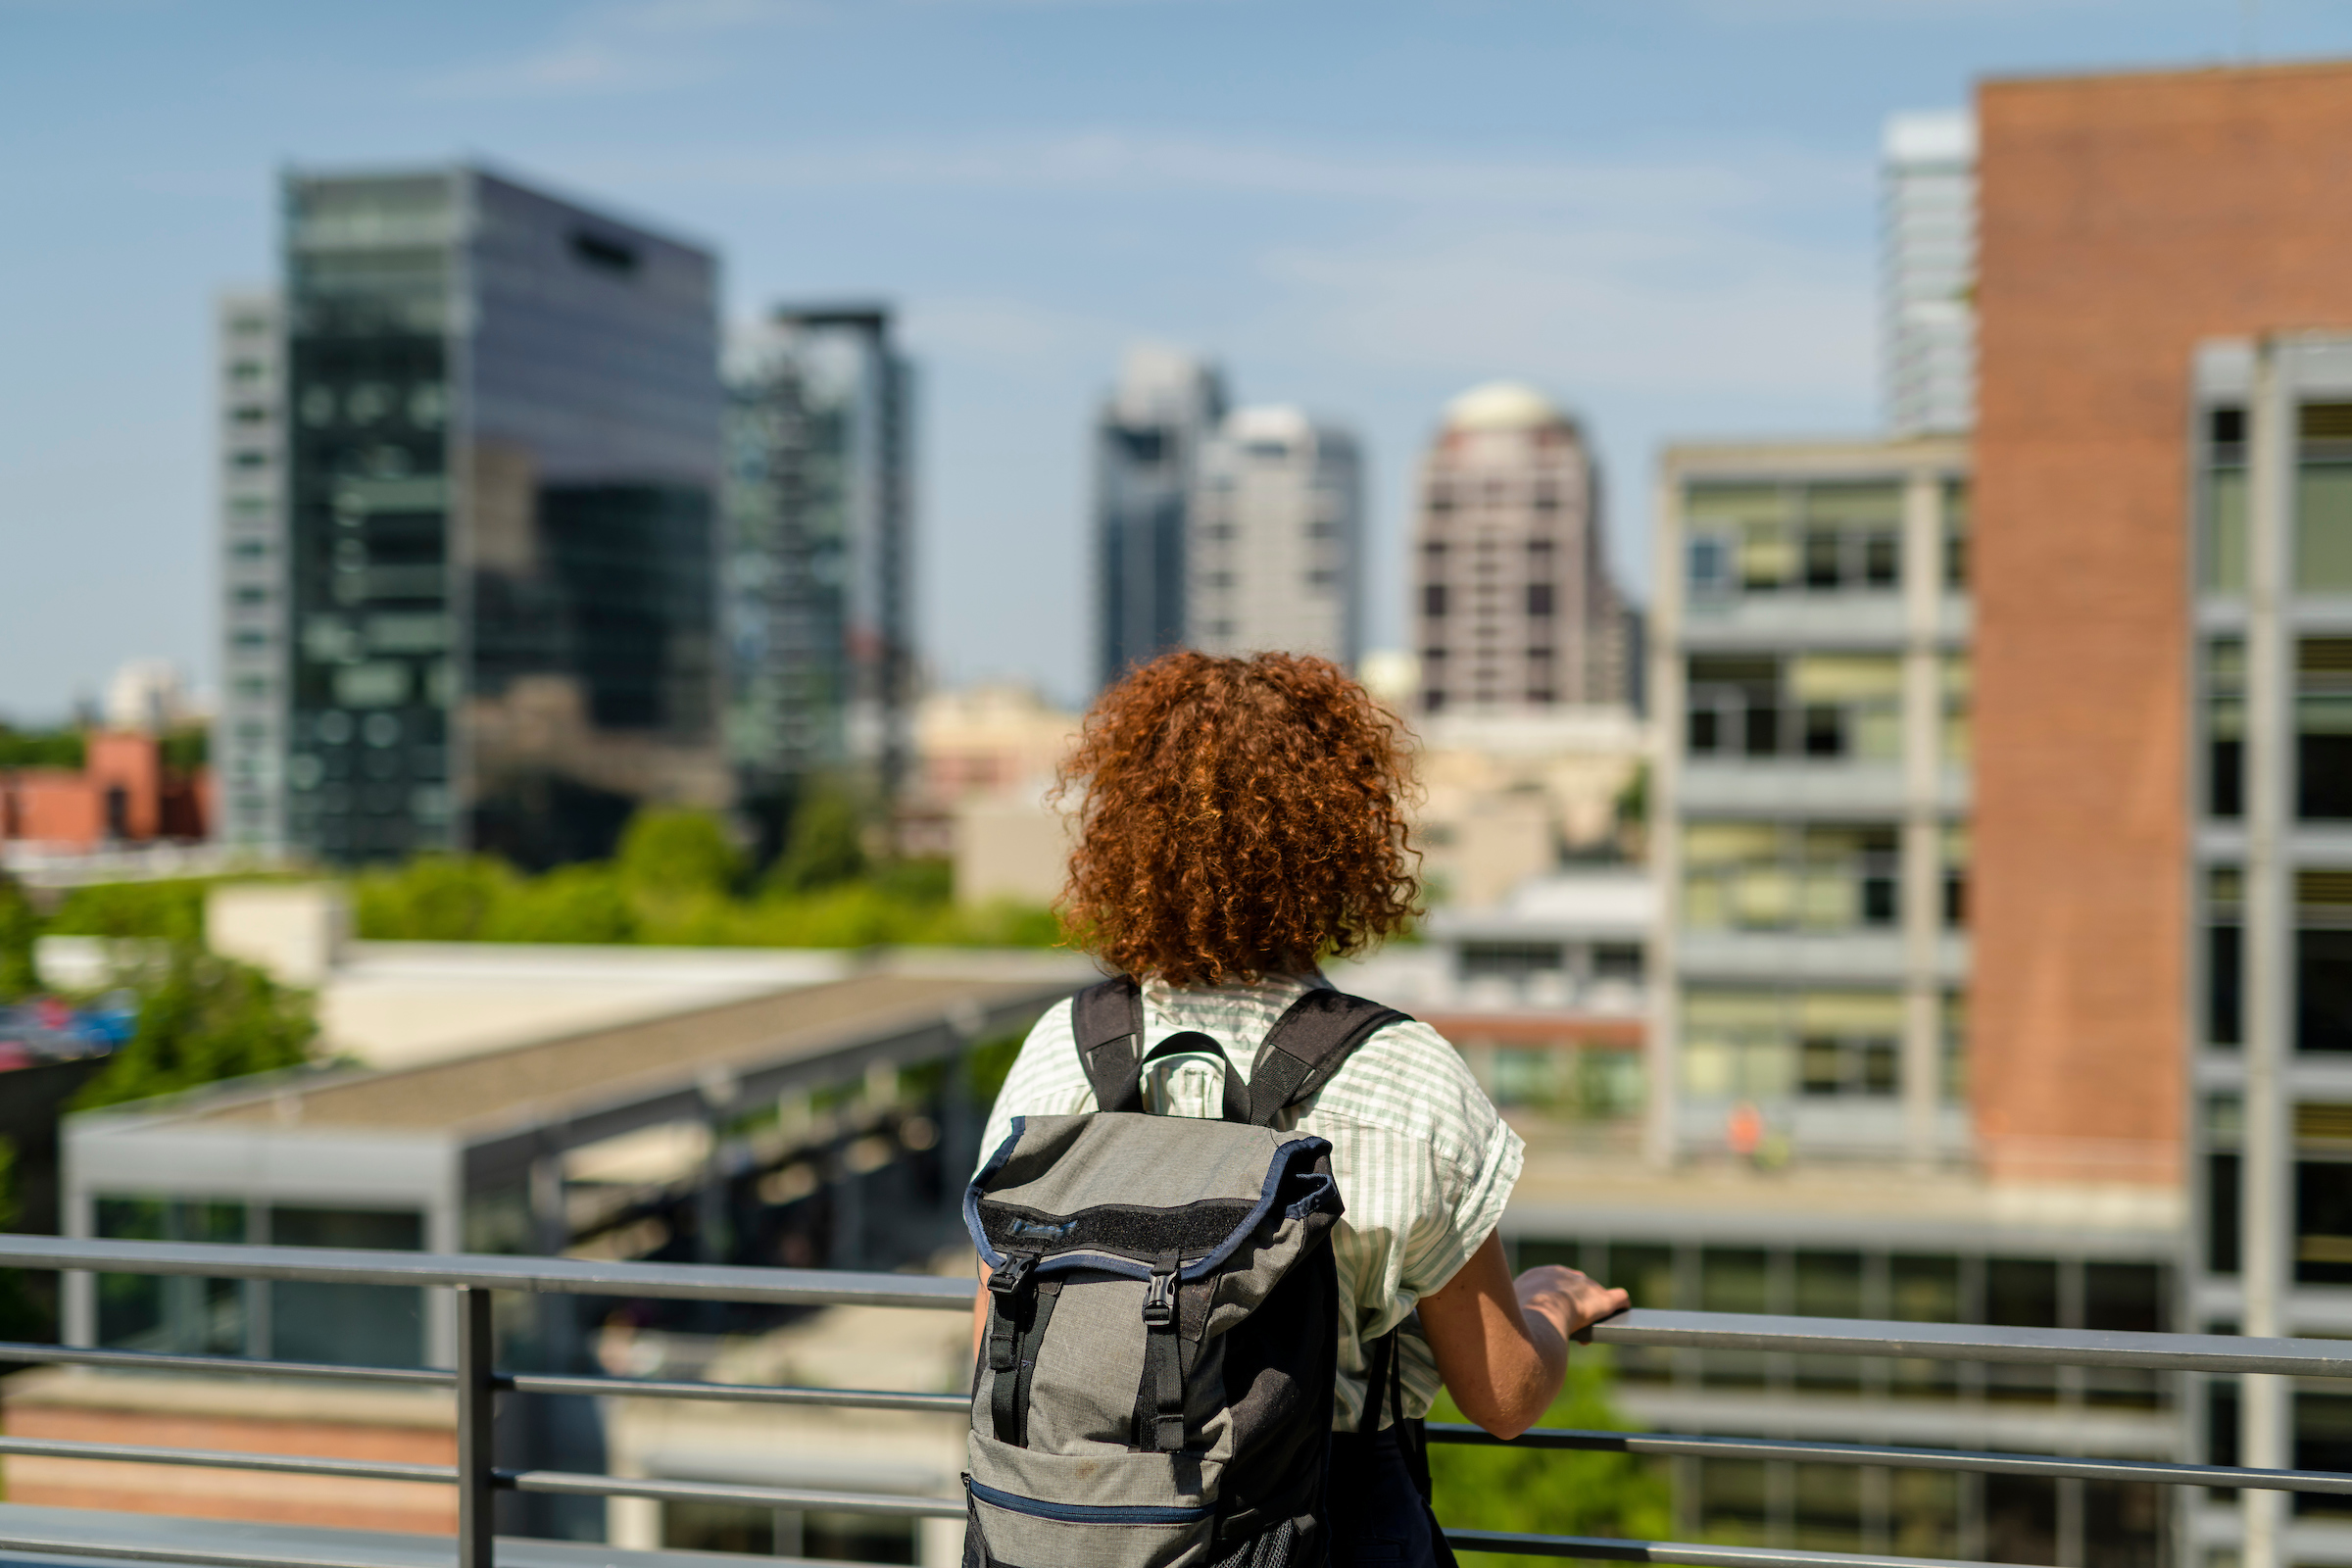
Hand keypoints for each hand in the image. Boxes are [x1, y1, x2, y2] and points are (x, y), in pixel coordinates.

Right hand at [1514, 1266, 1628, 1340]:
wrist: (1539, 1314)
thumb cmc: (1518, 1318)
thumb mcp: (1507, 1313)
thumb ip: (1513, 1315)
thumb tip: (1507, 1332)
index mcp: (1537, 1276)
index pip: (1549, 1288)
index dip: (1552, 1304)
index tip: (1550, 1320)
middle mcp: (1562, 1275)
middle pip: (1571, 1290)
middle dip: (1571, 1307)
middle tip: (1568, 1328)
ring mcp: (1583, 1285)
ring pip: (1592, 1296)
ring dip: (1592, 1311)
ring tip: (1590, 1330)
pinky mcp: (1603, 1299)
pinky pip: (1618, 1299)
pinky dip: (1620, 1306)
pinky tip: (1621, 1314)